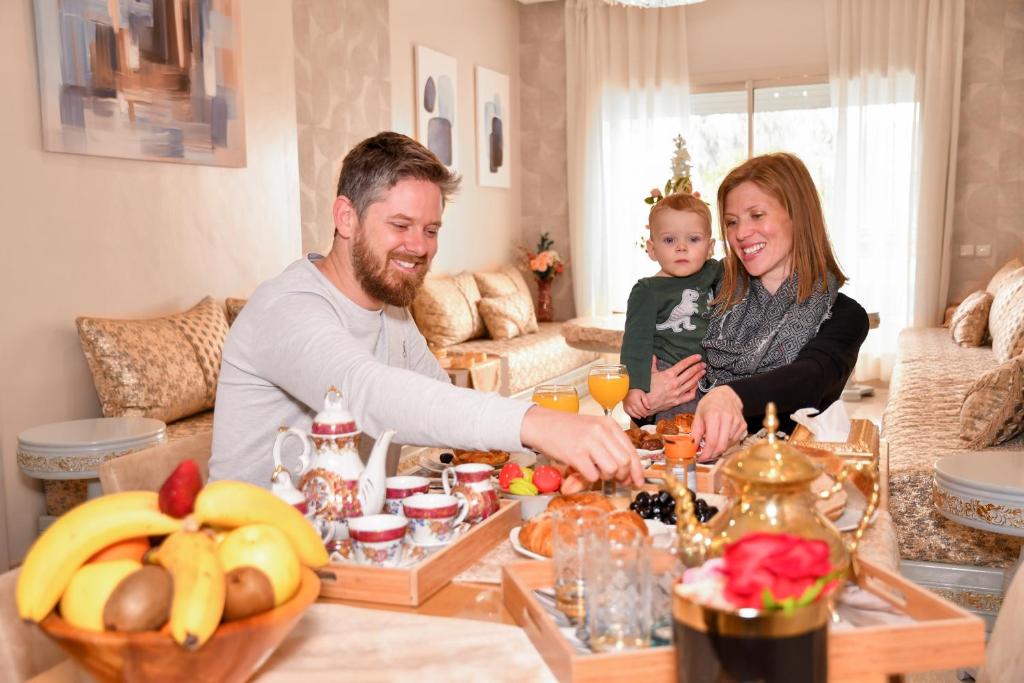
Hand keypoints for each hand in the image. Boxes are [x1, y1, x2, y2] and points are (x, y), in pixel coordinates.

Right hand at [520, 406, 643, 487]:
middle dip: (623, 476)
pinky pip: (593, 475)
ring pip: (612, 469)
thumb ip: (610, 447)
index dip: (637, 469)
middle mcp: (601, 431)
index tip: (638, 481)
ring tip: (596, 472)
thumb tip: (627, 475)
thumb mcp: (592, 430)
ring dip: (606, 477)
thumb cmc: (567, 429)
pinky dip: (590, 479)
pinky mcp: (575, 454)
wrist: (540, 424)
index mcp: (608, 424)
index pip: (631, 450)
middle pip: (624, 462)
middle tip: (617, 480)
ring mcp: (588, 442)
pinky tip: (583, 472)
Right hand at [623, 389, 649, 419]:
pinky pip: (628, 413)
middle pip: (638, 412)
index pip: (642, 409)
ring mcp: (627, 406)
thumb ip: (646, 401)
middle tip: (645, 415)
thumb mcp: (642, 394)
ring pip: (633, 413)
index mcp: (636, 401)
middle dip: (642, 414)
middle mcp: (631, 404)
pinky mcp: (625, 407)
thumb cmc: (635, 391)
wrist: (627, 389)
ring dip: (637, 416)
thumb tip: (648, 408)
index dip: (645, 412)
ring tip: (641, 417)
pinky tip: (635, 415)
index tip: (647, 413)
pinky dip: (632, 415)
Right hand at [645, 355, 704, 413]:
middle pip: (690, 373)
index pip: (683, 364)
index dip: (692, 359)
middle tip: (703, 364)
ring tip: (703, 372)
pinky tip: (696, 386)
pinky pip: (690, 395)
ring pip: (691, 383)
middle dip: (698, 367)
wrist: (644, 404)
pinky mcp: (677, 401)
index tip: (697, 357)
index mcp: (668, 375)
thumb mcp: (649, 374)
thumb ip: (653, 364)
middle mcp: (674, 383)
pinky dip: (694, 390)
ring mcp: (677, 393)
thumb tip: (653, 356)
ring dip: (698, 376)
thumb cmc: (645, 389)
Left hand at [691, 385, 746, 460]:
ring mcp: (737, 421)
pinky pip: (735, 440)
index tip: (700, 458)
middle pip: (721, 446)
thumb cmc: (709, 404)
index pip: (712, 441)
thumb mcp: (698, 416)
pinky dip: (727, 443)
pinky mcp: (743, 424)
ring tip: (712, 444)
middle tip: (705, 456)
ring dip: (719, 449)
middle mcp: (727, 418)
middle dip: (712, 455)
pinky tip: (721, 438)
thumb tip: (692, 449)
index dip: (706, 454)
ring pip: (728, 445)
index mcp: (714, 415)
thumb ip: (695, 433)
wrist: (724, 393)